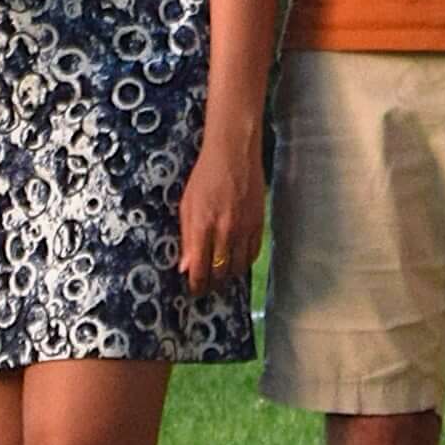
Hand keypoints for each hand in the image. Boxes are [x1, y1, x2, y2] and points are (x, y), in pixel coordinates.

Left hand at [176, 130, 265, 285]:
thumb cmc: (205, 177)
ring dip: (229, 276)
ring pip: (239, 267)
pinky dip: (245, 263)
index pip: (199, 269)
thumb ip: (187, 238)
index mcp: (203, 226)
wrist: (234, 154)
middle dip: (213, 284)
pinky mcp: (259, 224)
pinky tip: (237, 261)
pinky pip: (253, 254)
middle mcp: (225, 231)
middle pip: (220, 273)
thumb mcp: (187, 206)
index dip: (196, 285)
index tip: (194, 290)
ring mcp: (245, 228)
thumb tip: (186, 267)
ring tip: (221, 277)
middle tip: (207, 286)